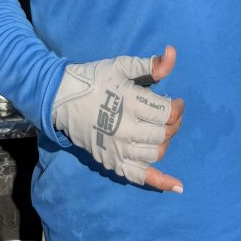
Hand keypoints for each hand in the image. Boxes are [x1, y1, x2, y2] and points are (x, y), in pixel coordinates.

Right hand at [51, 44, 184, 191]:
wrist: (62, 98)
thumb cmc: (95, 79)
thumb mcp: (122, 66)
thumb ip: (150, 64)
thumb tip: (173, 53)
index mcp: (129, 103)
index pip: (166, 113)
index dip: (177, 107)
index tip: (176, 101)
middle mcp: (125, 129)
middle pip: (163, 134)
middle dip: (173, 124)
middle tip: (168, 115)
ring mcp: (118, 149)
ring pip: (156, 153)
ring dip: (164, 142)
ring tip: (160, 130)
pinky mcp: (112, 162)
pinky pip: (140, 177)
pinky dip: (161, 182)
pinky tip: (178, 187)